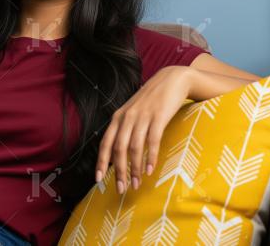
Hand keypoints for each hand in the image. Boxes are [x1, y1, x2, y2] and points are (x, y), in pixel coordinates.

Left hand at [94, 66, 192, 193]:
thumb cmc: (151, 101)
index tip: (98, 180)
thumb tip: (119, 154)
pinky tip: (151, 170)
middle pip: (118, 149)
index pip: (105, 143)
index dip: (101, 162)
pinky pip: (152, 141)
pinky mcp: (158, 117)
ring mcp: (142, 117)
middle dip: (119, 171)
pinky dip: (150, 157)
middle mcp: (127, 117)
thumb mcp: (133, 112)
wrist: (171, 80)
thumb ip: (125, 129)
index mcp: (117, 118)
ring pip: (134, 147)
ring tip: (137, 184)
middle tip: (121, 189)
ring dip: (135, 169)